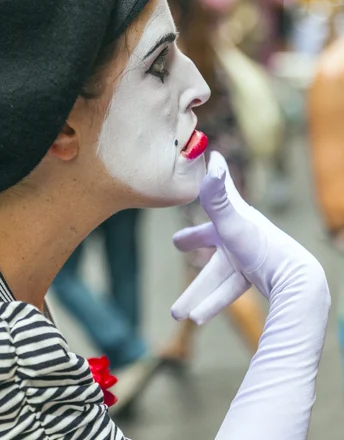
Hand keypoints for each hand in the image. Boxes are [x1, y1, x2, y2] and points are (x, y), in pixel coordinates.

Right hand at [172, 152, 326, 324]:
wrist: (297, 283)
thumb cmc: (264, 249)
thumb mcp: (233, 225)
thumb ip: (216, 199)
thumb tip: (211, 165)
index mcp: (234, 215)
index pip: (221, 188)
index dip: (215, 172)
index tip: (214, 155)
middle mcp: (240, 232)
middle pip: (210, 236)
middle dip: (193, 240)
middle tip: (178, 243)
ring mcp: (247, 255)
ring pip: (215, 274)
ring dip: (196, 293)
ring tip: (177, 313)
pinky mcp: (254, 276)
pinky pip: (228, 290)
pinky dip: (213, 303)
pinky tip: (197, 320)